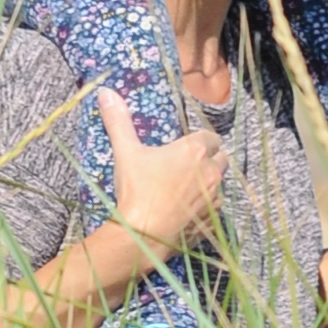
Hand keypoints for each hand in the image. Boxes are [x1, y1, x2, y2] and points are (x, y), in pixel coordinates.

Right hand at [94, 85, 227, 261]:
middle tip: (186, 167)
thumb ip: (119, 121)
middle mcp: (211, 173)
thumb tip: (106, 92)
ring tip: (184, 190)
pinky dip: (203, 209)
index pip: (211, 137)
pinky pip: (213, 211)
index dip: (201, 141)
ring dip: (207, 185)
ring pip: (219, 186)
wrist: (142, 235)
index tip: (187, 147)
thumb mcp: (126, 152)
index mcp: (195, 151)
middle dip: (209, 161)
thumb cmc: (137, 190)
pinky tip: (185, 212)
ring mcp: (214, 199)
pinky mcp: (210, 222)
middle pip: (221, 159)